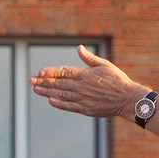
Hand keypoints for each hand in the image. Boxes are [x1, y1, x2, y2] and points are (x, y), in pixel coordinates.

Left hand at [30, 45, 149, 119]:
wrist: (127, 99)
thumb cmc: (117, 80)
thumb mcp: (104, 65)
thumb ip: (89, 58)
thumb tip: (79, 48)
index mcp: (86, 74)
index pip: (64, 72)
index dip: (51, 72)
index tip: (40, 72)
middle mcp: (82, 86)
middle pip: (59, 83)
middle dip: (43, 82)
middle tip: (30, 81)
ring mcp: (83, 98)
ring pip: (61, 95)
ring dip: (47, 92)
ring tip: (36, 90)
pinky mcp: (86, 109)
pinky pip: (70, 106)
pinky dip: (59, 103)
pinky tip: (50, 101)